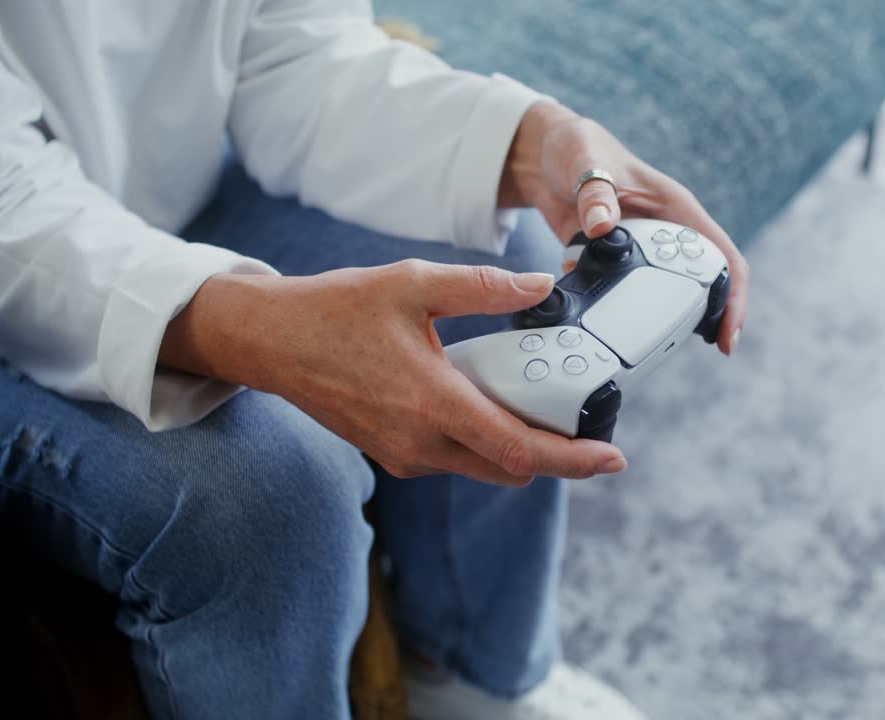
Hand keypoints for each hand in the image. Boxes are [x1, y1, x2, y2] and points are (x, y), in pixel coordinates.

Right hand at [159, 263, 627, 485]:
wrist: (269, 341)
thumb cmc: (336, 309)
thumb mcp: (413, 282)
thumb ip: (483, 288)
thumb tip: (542, 285)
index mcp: (432, 404)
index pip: (520, 451)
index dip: (574, 460)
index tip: (614, 456)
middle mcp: (421, 444)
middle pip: (512, 468)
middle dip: (557, 454)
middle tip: (588, 421)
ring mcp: (405, 456)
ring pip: (485, 466)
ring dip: (519, 445)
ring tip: (542, 401)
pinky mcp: (393, 454)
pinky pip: (457, 459)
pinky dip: (485, 440)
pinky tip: (490, 399)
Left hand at [499, 102, 749, 355]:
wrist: (545, 158)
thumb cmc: (578, 148)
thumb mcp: (587, 163)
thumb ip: (595, 193)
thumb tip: (603, 226)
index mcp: (675, 209)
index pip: (720, 253)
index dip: (734, 293)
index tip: (728, 329)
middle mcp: (665, 232)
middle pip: (704, 280)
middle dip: (712, 314)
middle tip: (712, 346)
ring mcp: (641, 250)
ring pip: (668, 292)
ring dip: (670, 318)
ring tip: (668, 348)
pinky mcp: (614, 262)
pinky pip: (628, 294)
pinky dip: (624, 314)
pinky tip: (617, 333)